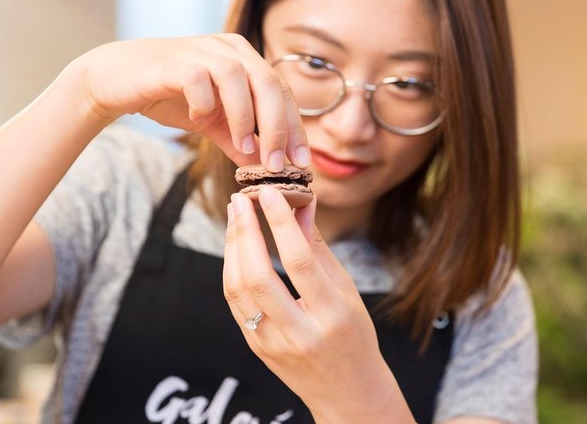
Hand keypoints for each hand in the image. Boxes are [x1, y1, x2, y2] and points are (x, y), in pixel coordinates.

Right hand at [63, 34, 308, 169]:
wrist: (118, 80)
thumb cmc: (169, 96)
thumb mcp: (212, 122)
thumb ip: (239, 140)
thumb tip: (266, 166)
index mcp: (245, 59)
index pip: (282, 91)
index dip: (294, 126)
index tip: (301, 161)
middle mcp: (229, 49)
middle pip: (269, 82)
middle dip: (278, 127)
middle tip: (277, 163)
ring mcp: (203, 50)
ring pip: (238, 77)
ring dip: (246, 117)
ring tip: (244, 148)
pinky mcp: (175, 61)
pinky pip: (199, 79)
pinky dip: (205, 103)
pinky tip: (197, 120)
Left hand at [223, 187, 413, 422]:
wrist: (347, 393)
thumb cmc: (354, 337)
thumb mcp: (347, 292)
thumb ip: (320, 250)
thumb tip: (303, 205)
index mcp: (332, 316)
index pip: (300, 262)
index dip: (280, 223)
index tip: (268, 192)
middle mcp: (299, 332)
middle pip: (259, 276)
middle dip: (245, 232)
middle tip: (241, 199)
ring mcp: (273, 344)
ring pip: (239, 290)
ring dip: (232, 248)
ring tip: (235, 216)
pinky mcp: (256, 348)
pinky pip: (236, 304)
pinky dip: (231, 270)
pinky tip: (235, 247)